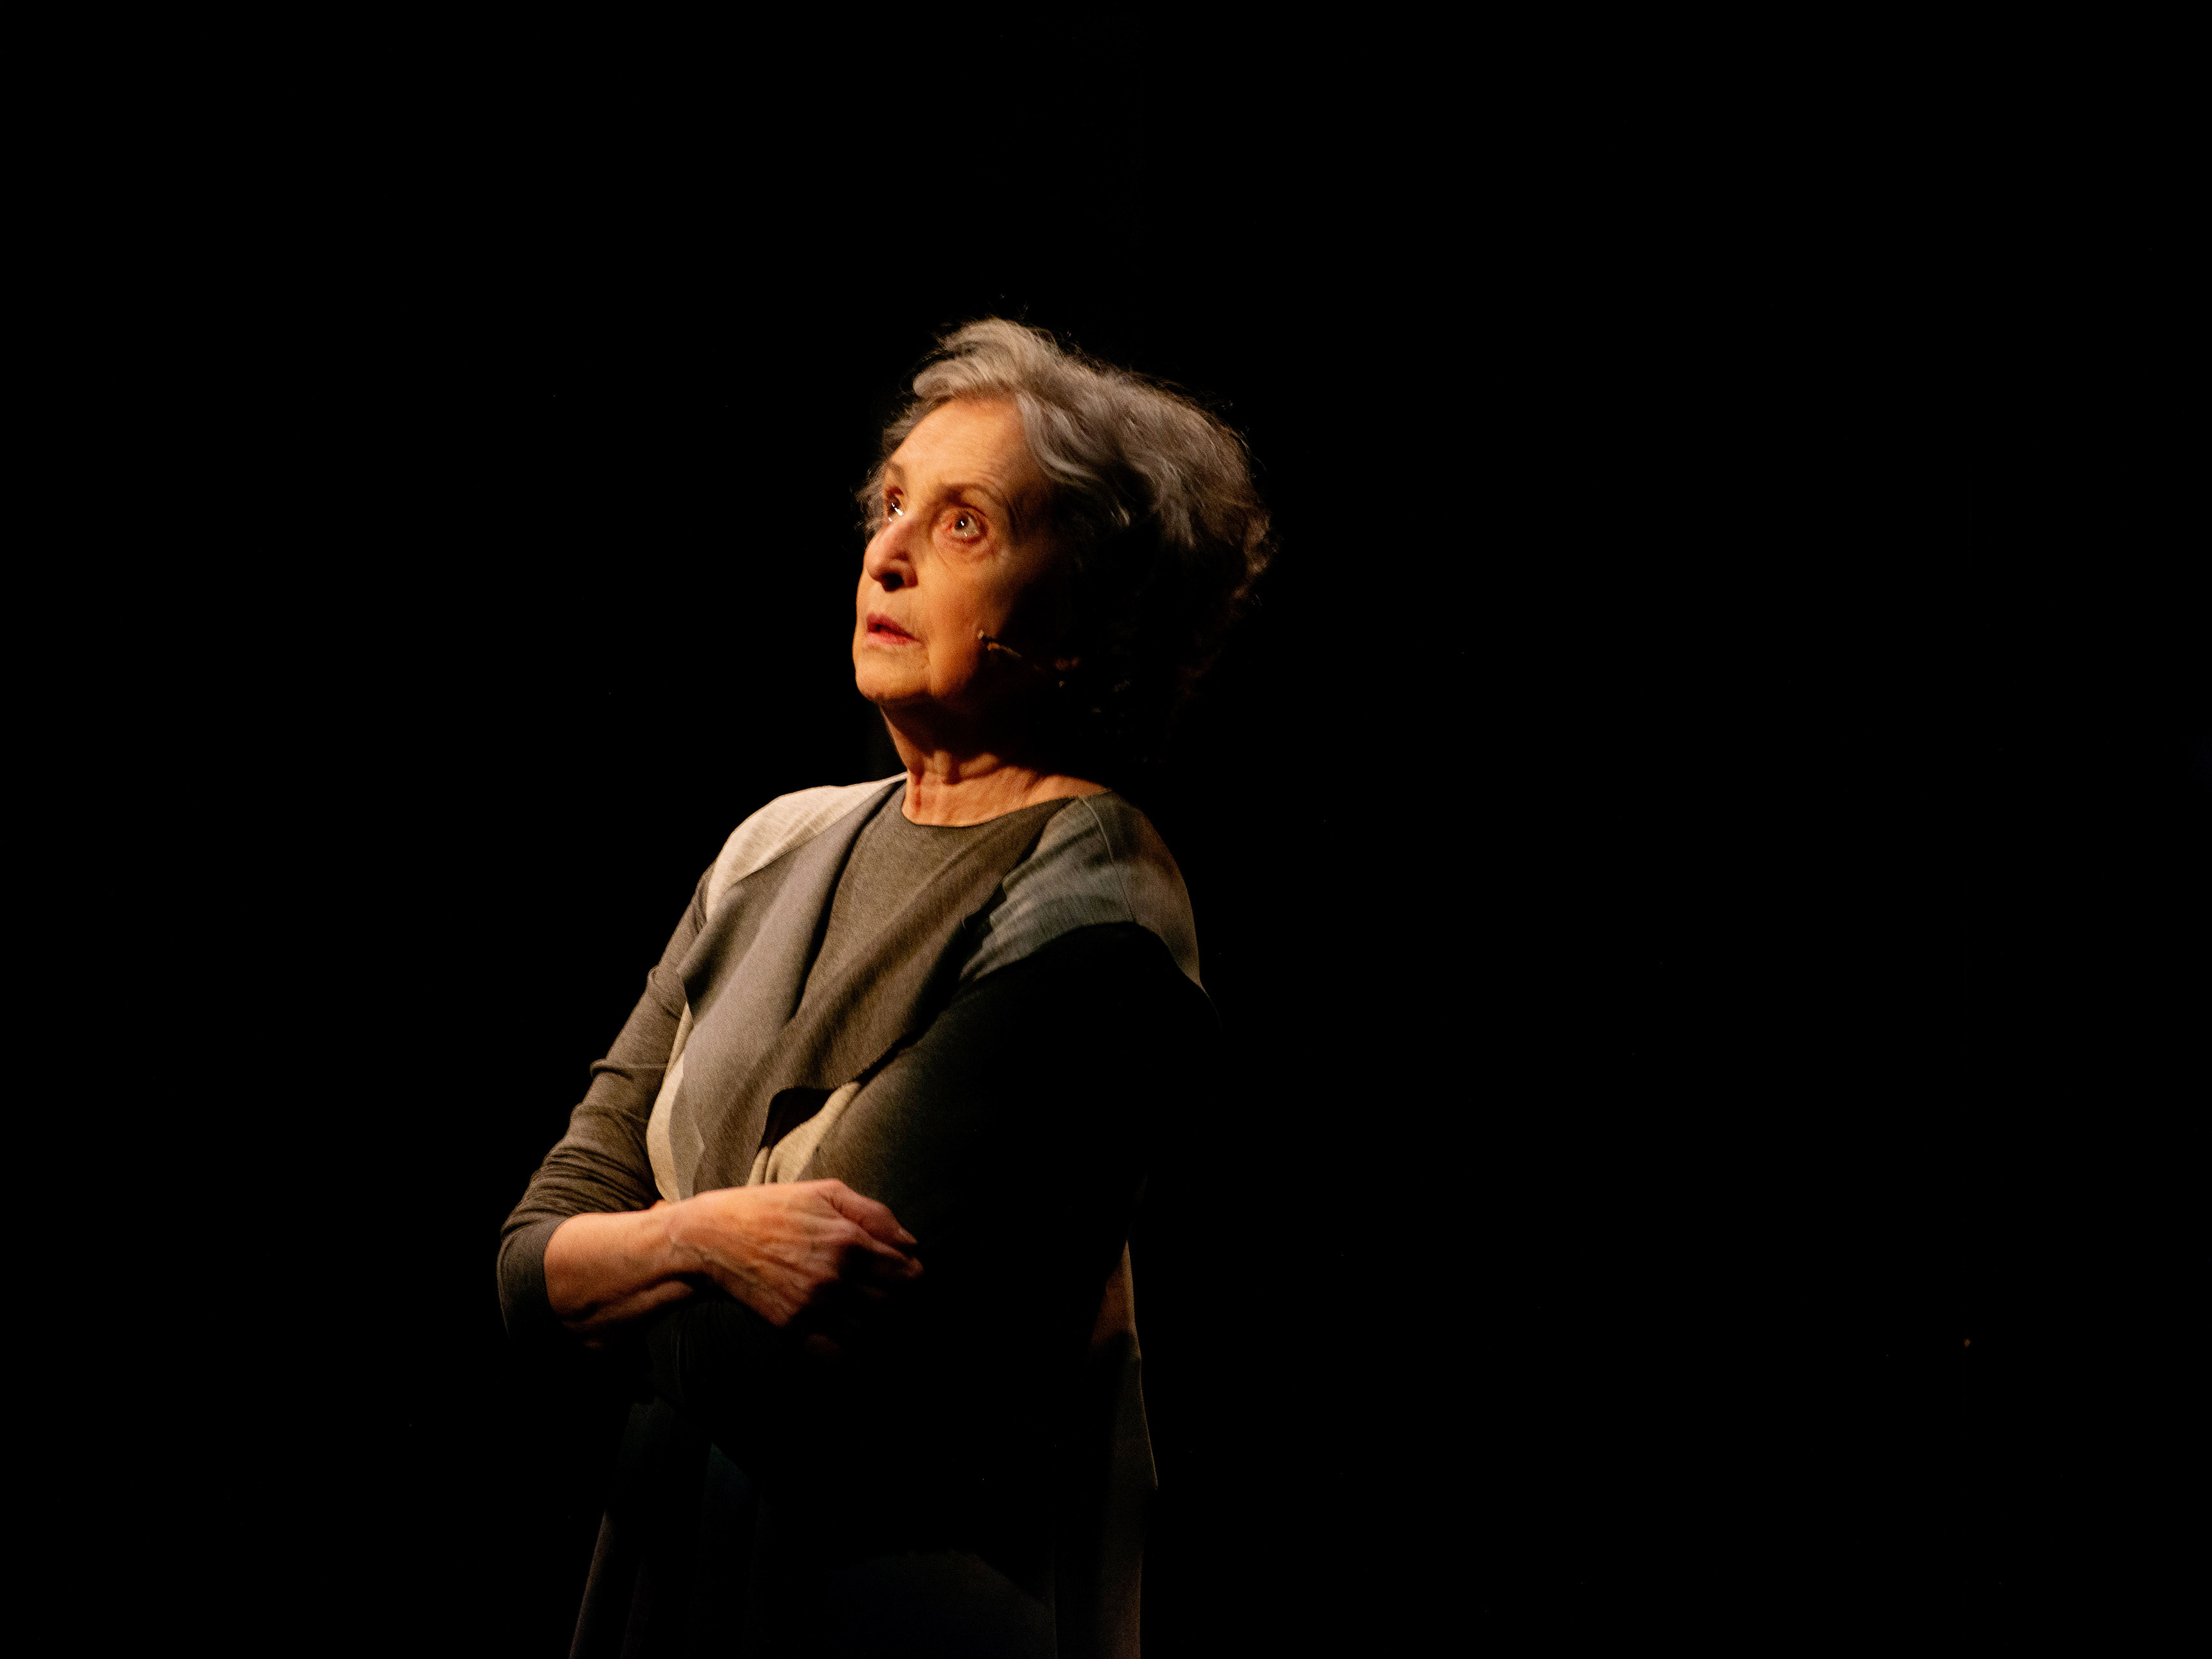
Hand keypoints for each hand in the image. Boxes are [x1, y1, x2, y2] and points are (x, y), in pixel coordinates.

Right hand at [664, 1179, 922, 1330]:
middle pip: (893, 1305)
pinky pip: (837, 1353)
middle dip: (896, 1298)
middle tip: (884, 1288)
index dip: (913, 1274)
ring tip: (864, 1306)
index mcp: (849, 1241)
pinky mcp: (792, 1328)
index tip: (904, 1271)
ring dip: (874, 1321)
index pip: (909, 1275)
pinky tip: (843, 1327)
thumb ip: (875, 1215)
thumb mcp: (827, 1193)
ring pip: (869, 1331)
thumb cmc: (772, 1208)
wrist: (714, 1238)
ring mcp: (813, 1307)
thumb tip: (911, 1244)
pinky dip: (847, 1346)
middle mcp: (835, 1278)